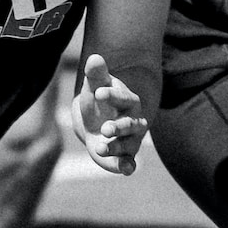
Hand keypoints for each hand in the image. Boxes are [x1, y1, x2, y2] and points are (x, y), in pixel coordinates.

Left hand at [73, 53, 147, 175]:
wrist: (96, 121)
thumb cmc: (98, 101)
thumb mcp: (95, 85)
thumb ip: (96, 74)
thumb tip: (94, 58)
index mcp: (127, 101)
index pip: (122, 98)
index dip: (112, 95)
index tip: (98, 93)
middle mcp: (133, 121)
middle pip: (130, 123)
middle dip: (119, 126)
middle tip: (105, 128)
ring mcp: (130, 139)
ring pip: (128, 144)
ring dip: (117, 147)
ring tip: (98, 147)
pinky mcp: (124, 156)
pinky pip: (130, 162)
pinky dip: (129, 166)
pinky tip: (126, 170)